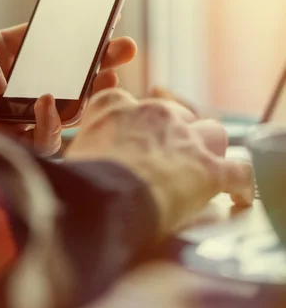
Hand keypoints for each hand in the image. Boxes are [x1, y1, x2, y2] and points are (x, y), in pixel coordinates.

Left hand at [0, 13, 136, 154]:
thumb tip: (7, 80)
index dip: (74, 34)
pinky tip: (52, 104)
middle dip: (97, 63)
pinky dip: (53, 123)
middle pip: (64, 74)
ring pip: (62, 109)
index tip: (103, 22)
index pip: (46, 43)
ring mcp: (9, 118)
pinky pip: (42, 140)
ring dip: (88, 94)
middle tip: (124, 51)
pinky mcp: (4, 147)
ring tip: (105, 79)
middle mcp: (10, 87)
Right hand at [67, 89, 253, 236]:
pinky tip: (236, 195)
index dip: (130, 123)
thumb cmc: (75, 185)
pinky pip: (238, 172)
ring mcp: (184, 137)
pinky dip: (239, 184)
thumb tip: (71, 157)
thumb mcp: (68, 156)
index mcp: (113, 106)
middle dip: (172, 133)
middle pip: (174, 114)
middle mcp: (152, 113)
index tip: (128, 137)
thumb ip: (80, 147)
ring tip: (201, 167)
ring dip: (207, 148)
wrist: (99, 205)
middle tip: (164, 159)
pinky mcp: (209, 168)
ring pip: (210, 132)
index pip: (125, 103)